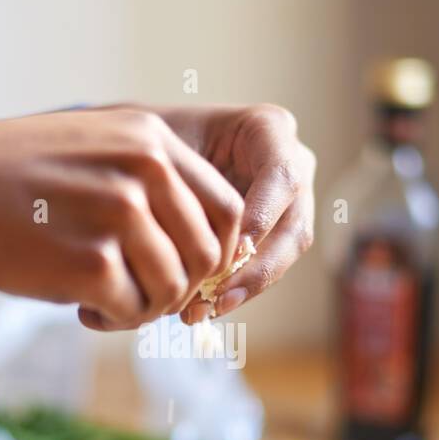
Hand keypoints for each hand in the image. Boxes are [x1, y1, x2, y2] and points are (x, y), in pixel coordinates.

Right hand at [0, 109, 243, 328]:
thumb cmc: (9, 178)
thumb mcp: (93, 150)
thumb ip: (154, 185)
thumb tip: (212, 249)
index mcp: (151, 139)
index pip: (226, 208)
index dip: (215, 254)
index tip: (185, 275)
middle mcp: (144, 171)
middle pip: (210, 255)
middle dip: (184, 290)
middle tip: (143, 298)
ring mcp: (119, 215)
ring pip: (175, 289)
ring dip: (146, 309)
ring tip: (104, 303)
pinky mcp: (91, 263)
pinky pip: (133, 311)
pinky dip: (113, 321)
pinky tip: (81, 310)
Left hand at [148, 104, 316, 321]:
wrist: (144, 157)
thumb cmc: (151, 145)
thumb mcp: (162, 151)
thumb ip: (182, 185)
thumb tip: (196, 244)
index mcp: (270, 130)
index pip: (282, 177)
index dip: (263, 216)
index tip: (232, 249)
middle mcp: (292, 165)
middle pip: (294, 224)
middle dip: (258, 266)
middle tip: (218, 295)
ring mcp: (289, 201)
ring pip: (286, 253)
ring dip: (248, 286)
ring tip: (205, 309)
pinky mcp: (274, 233)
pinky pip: (266, 265)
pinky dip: (237, 289)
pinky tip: (203, 308)